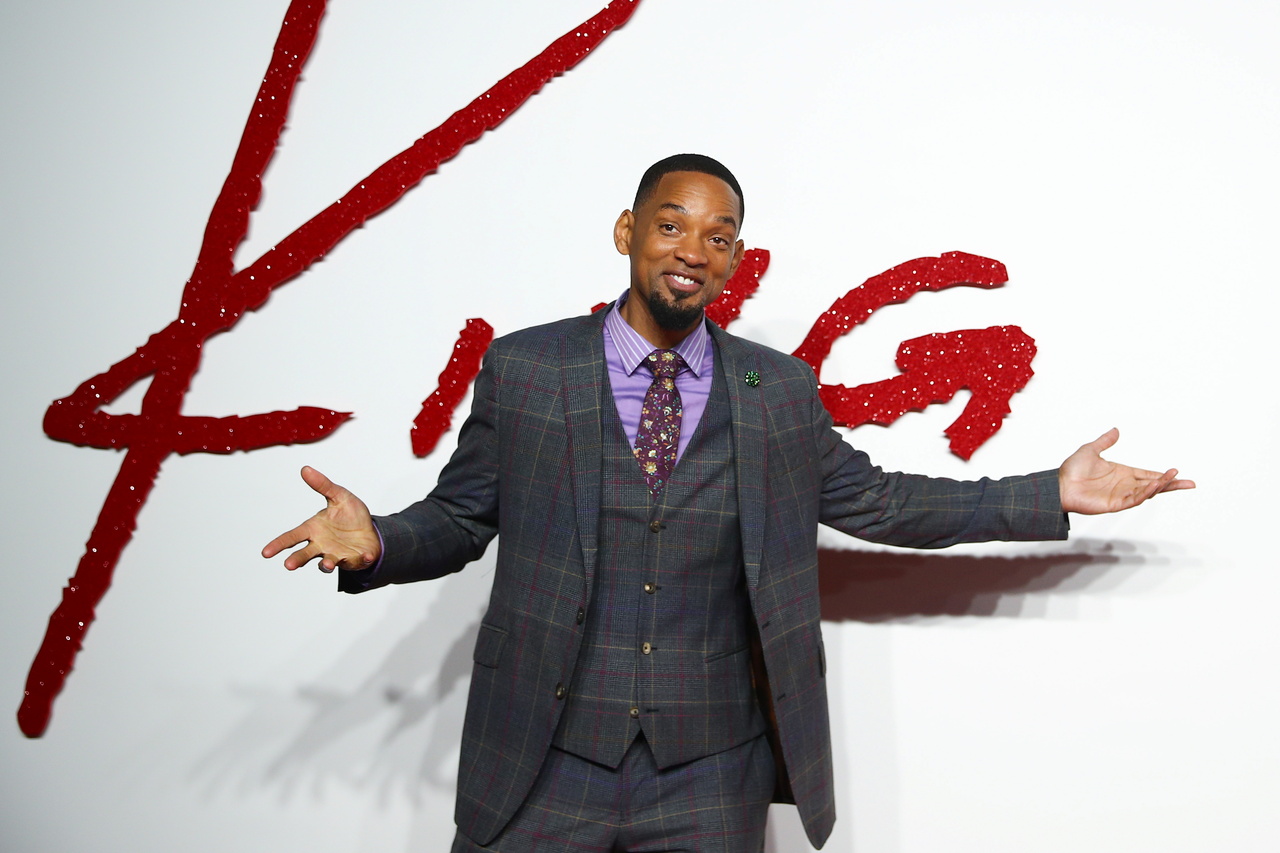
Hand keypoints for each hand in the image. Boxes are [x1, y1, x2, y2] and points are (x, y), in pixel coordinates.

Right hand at [261, 466, 380, 571]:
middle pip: (305, 554)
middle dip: (297, 559)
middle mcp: (321, 545)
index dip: (278, 544)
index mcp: (313, 529)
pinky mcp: (353, 559)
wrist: (371, 530)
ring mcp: (336, 554)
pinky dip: (361, 560)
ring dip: (326, 565)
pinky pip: (356, 561)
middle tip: (289, 565)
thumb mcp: (339, 496)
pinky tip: (366, 556)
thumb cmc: (350, 515)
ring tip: (326, 564)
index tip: (265, 553)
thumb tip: (305, 469)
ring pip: (326, 563)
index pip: (292, 537)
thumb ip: (323, 485)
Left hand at [1059, 428, 1194, 514]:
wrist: (1059, 485)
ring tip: (1172, 478)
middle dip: (1170, 484)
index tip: (1177, 472)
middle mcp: (1125, 485)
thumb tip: (1116, 430)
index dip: (1163, 475)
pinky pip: (1134, 499)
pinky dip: (1145, 493)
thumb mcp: (1091, 450)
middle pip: (1153, 485)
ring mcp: (1121, 495)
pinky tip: (1154, 486)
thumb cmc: (1072, 470)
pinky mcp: (1114, 504)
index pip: (1148, 474)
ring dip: (1160, 486)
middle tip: (1190, 483)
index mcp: (1123, 473)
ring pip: (1146, 492)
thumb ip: (1105, 441)